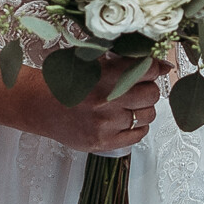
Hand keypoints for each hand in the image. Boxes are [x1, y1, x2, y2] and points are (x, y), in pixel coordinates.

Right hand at [23, 57, 164, 155]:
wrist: (41, 106)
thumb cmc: (68, 82)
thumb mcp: (93, 63)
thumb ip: (126, 62)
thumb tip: (163, 66)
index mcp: (105, 74)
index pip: (148, 70)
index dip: (153, 69)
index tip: (151, 70)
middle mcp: (107, 100)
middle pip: (152, 94)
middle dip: (148, 90)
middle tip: (136, 90)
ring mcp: (106, 123)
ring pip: (147, 116)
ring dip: (142, 110)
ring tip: (126, 107)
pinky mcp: (104, 142)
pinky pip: (138, 135)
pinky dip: (136, 127)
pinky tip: (124, 121)